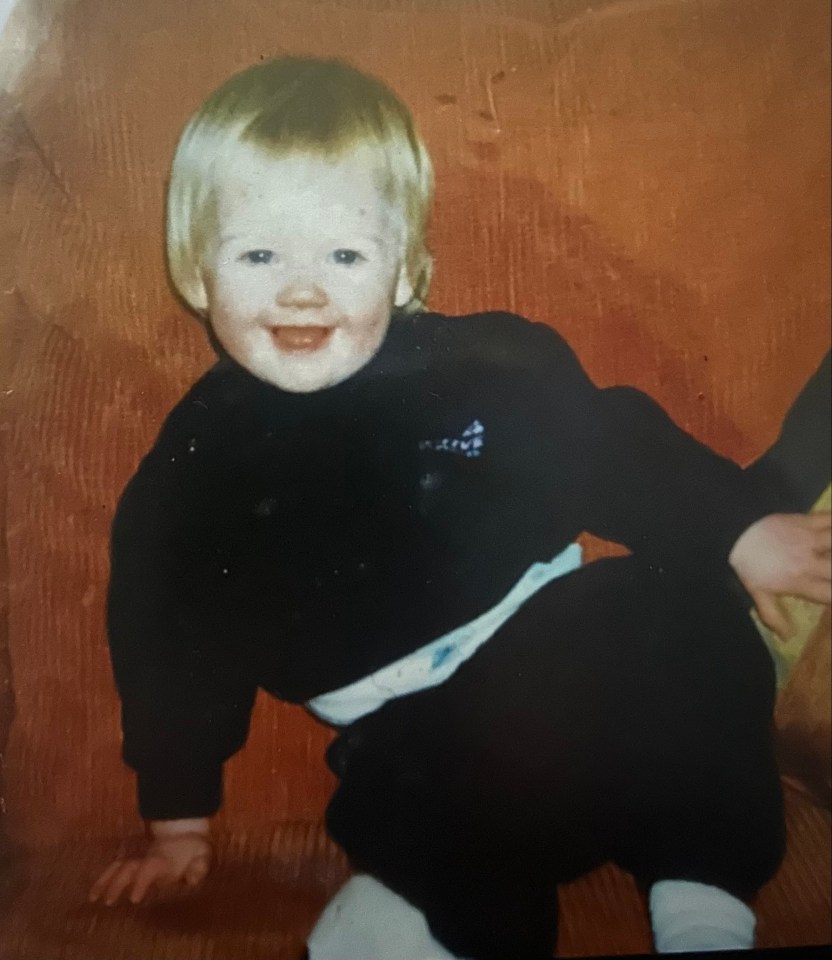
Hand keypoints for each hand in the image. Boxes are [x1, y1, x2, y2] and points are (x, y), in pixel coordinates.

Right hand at [89, 819, 211, 905]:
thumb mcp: (204, 856)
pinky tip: (94, 894)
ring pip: (119, 867)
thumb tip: (193, 879)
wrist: (187, 833)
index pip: (150, 868)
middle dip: (117, 884)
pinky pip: (116, 869)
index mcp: (165, 859)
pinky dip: (104, 879)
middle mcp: (149, 859)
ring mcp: (141, 860)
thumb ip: (199, 867)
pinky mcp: (136, 865)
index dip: (141, 882)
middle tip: (109, 901)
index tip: (134, 898)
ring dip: (105, 881)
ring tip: (92, 898)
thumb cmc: (196, 850)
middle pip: (129, 868)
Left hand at [729, 511, 830, 639]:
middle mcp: (809, 562)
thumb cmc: (747, 567)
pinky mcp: (805, 521)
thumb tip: (787, 637)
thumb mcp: (758, 595)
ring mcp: (808, 539)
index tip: (831, 593)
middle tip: (831, 572)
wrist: (732, 535)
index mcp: (800, 581)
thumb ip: (773, 616)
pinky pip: (828, 519)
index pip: (830, 594)